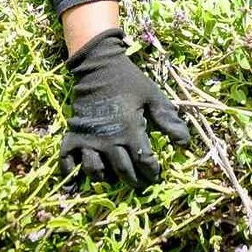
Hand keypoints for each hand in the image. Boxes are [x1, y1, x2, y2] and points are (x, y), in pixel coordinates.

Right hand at [59, 28, 189, 188]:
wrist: (98, 66)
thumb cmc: (129, 81)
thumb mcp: (153, 96)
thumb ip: (168, 120)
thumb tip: (184, 143)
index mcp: (130, 130)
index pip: (144, 161)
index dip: (152, 172)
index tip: (157, 175)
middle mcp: (108, 140)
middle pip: (122, 171)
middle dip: (134, 180)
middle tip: (141, 184)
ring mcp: (88, 139)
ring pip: (95, 170)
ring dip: (106, 179)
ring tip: (114, 179)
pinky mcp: (73, 135)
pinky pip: (66, 160)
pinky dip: (69, 175)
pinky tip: (74, 186)